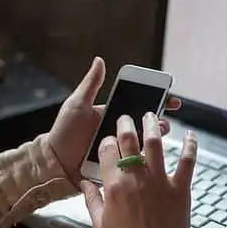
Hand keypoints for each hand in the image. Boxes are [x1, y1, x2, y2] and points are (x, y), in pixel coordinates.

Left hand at [48, 57, 179, 185]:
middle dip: (159, 122)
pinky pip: (136, 161)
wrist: (55, 163)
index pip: (138, 106)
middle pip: (145, 125)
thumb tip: (100, 60)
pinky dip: (146, 158)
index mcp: (112, 115)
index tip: (171, 99)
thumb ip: (91, 84)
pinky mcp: (119, 166)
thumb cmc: (64, 133)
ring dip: (154, 138)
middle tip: (164, 121)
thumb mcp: (77, 105)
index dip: (157, 101)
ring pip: (144, 143)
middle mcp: (118, 132)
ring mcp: (120, 149)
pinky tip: (151, 155)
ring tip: (157, 136)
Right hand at [80, 112, 196, 227]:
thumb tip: (84, 183)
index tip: (108, 141)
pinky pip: (187, 161)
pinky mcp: (180, 188)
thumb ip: (92, 199)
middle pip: (129, 140)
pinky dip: (190, 146)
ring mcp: (160, 180)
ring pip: (155, 143)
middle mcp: (136, 177)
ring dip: (152, 126)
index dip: (106, 142)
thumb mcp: (99, 224)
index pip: (106, 150)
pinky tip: (190, 135)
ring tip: (151, 116)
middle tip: (126, 118)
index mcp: (114, 185)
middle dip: (125, 125)